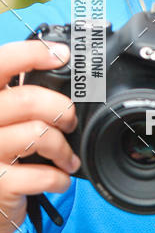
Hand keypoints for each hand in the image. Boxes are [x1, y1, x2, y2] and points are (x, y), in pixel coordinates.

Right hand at [0, 38, 79, 232]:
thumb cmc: (3, 157)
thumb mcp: (6, 120)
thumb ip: (22, 98)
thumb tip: (64, 68)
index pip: (0, 62)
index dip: (32, 53)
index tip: (61, 55)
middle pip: (28, 100)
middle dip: (61, 110)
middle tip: (69, 122)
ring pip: (39, 135)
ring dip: (64, 149)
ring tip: (66, 158)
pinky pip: (41, 174)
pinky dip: (60, 178)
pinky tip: (59, 179)